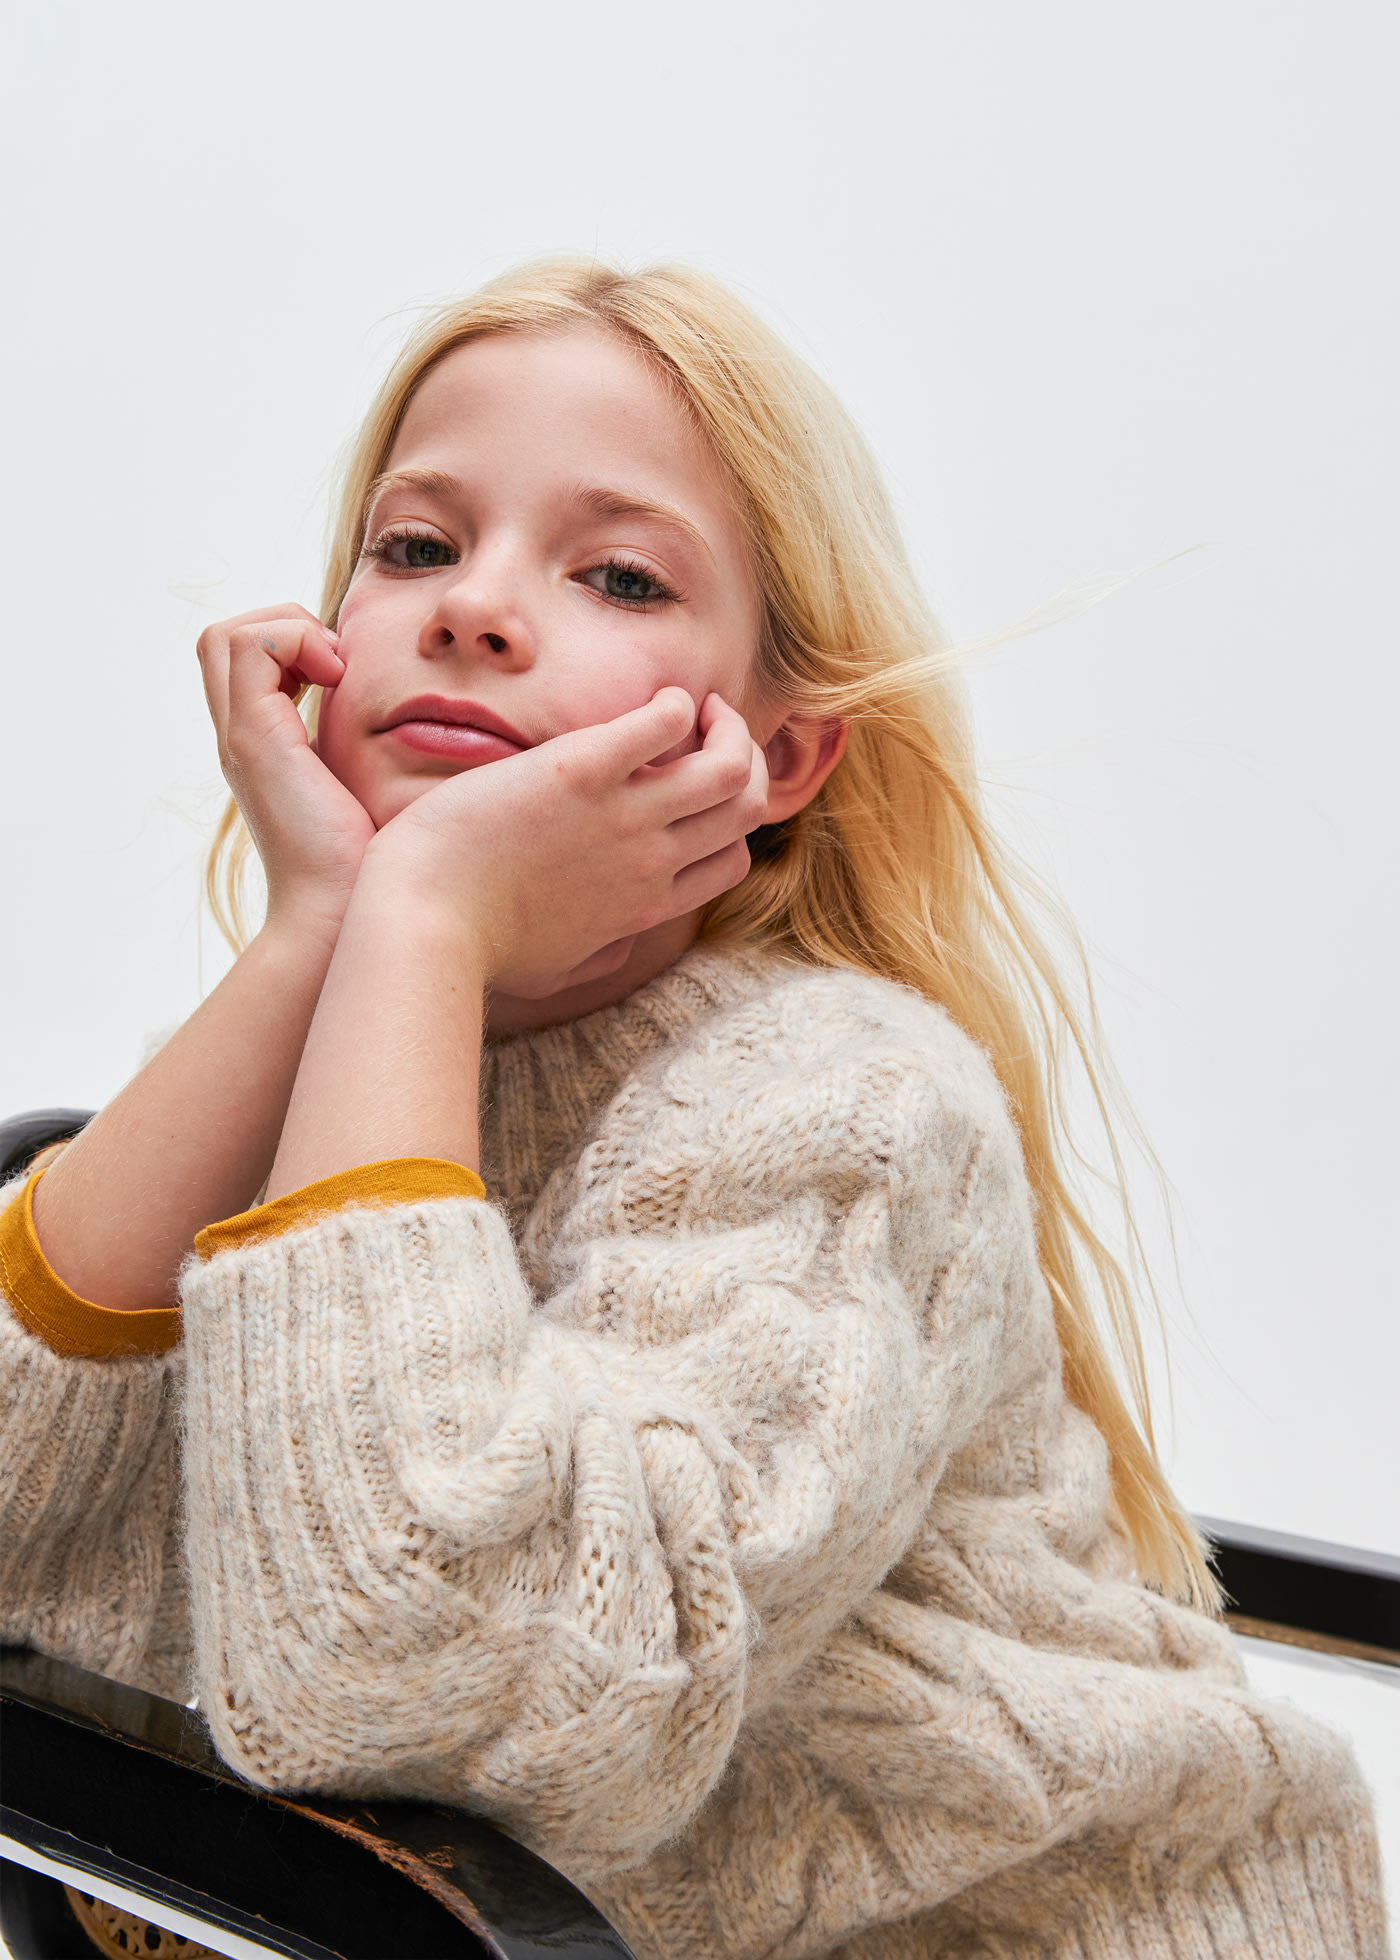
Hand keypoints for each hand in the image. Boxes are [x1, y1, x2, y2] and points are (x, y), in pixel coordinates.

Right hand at [197, 605, 376, 924]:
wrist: (342, 916)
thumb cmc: (372, 868)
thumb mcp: (369, 794)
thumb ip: (369, 757)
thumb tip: (417, 728)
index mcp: (263, 748)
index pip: (247, 661)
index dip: (292, 643)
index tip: (345, 674)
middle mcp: (241, 739)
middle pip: (225, 640)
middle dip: (285, 626)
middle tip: (339, 664)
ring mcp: (241, 738)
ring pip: (227, 635)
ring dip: (288, 629)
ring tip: (337, 670)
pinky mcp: (255, 738)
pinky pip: (252, 645)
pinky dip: (296, 640)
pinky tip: (340, 678)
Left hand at [366, 688, 767, 996]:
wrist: (426, 919)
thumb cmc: (478, 948)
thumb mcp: (554, 970)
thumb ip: (600, 956)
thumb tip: (623, 941)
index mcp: (644, 905)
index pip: (731, 862)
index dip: (729, 823)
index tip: (697, 793)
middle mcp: (650, 862)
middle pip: (745, 808)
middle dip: (743, 761)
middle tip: (711, 732)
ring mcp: (623, 818)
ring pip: (727, 768)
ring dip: (726, 728)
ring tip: (699, 708)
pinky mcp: (582, 771)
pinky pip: (664, 723)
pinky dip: (673, 703)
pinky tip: (655, 697)